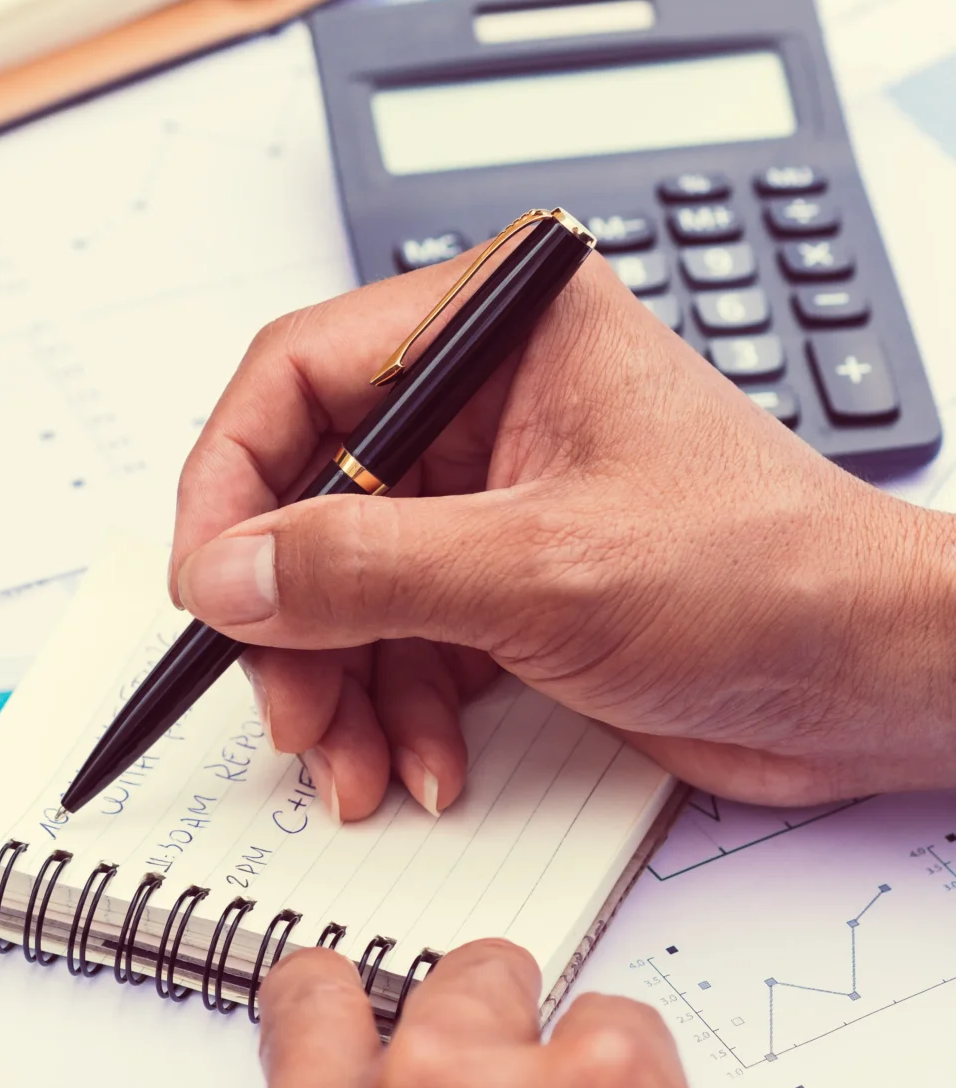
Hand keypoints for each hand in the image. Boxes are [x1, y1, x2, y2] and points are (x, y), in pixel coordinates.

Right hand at [171, 243, 955, 818]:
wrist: (881, 681)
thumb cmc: (770, 577)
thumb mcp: (543, 572)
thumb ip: (366, 568)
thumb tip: (227, 572)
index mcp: (499, 324)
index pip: (298, 372)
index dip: (232, 482)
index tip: (207, 585)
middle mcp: (486, 393)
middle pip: (307, 490)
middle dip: (290, 615)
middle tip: (285, 705)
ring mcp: (495, 490)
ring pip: (342, 579)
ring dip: (336, 682)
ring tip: (356, 762)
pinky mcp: (510, 577)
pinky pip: (397, 636)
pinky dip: (393, 709)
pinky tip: (420, 763)